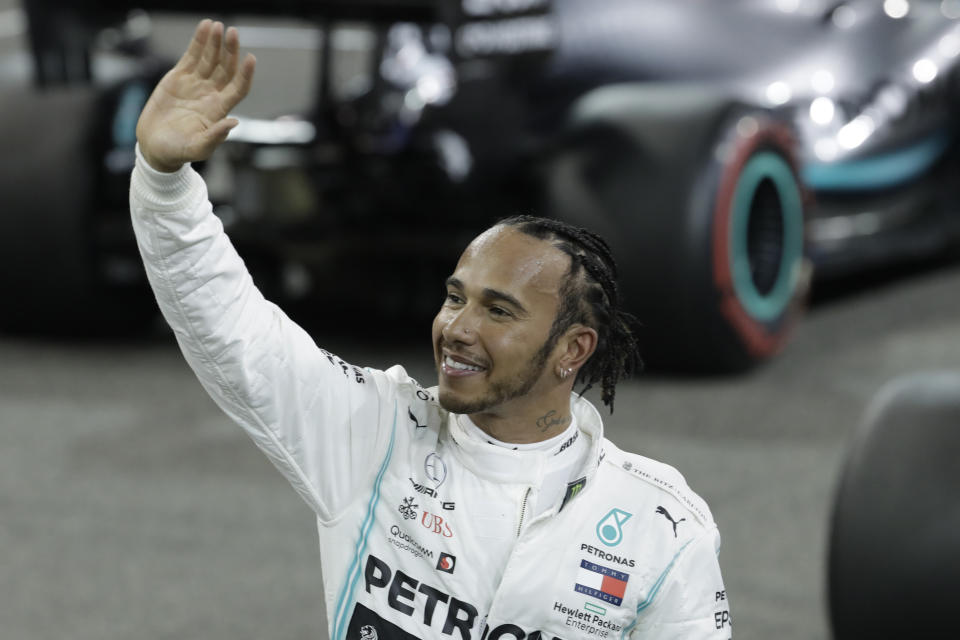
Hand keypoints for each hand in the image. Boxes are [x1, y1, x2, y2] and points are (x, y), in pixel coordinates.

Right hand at [136, 19, 255, 172]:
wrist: (155, 146)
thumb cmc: (179, 151)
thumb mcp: (198, 148)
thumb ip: (215, 137)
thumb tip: (234, 123)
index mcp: (219, 110)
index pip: (238, 88)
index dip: (245, 74)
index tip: (251, 58)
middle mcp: (211, 94)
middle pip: (226, 68)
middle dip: (230, 50)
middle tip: (233, 32)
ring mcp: (196, 84)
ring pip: (210, 58)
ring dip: (215, 42)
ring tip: (218, 26)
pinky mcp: (179, 77)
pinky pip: (192, 55)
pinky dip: (199, 41)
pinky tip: (205, 27)